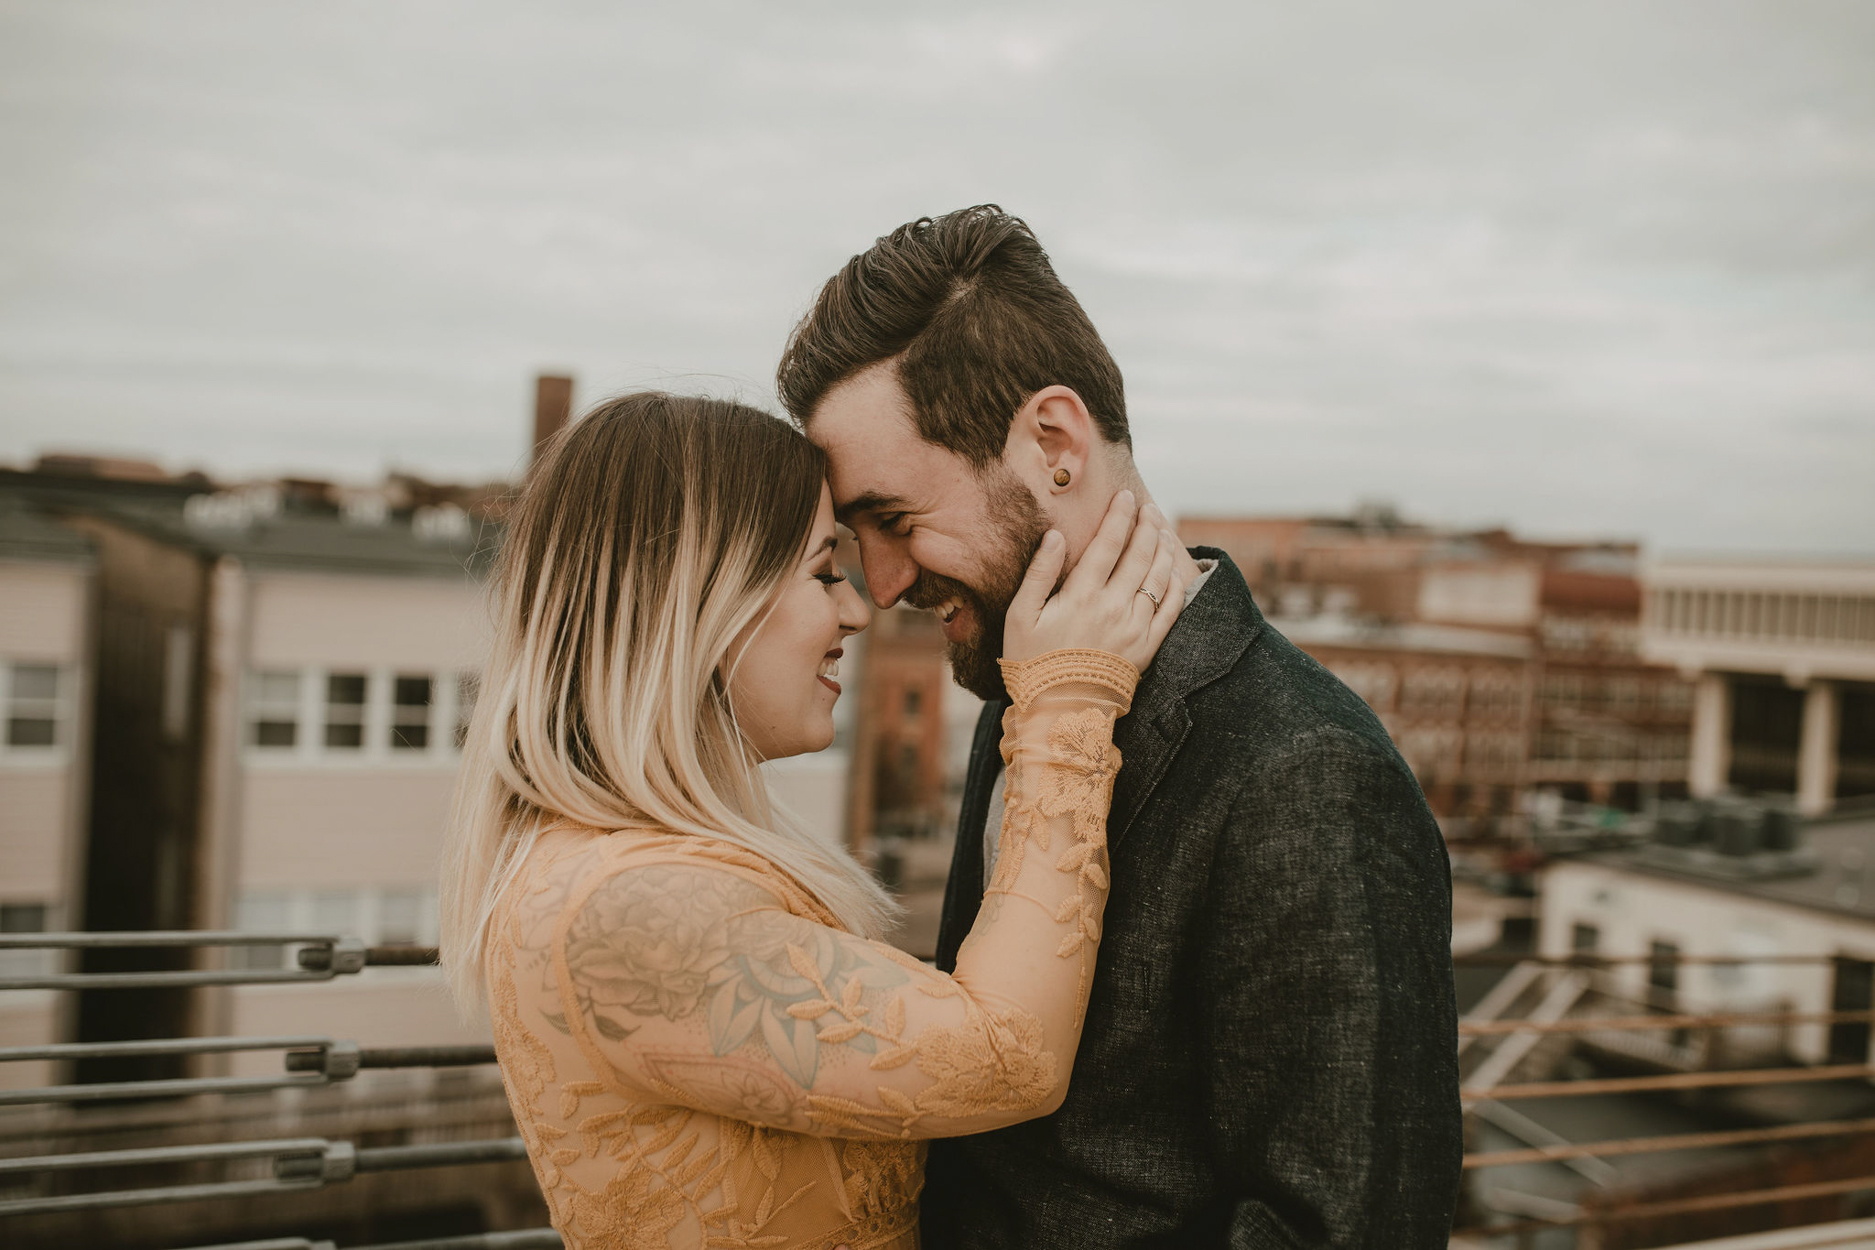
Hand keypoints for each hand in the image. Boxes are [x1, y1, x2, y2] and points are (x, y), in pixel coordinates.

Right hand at [1002, 489, 1184, 672]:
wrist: (1059, 712)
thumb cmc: (1032, 662)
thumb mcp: (1019, 616)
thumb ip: (1038, 573)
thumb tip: (1054, 535)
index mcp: (1081, 596)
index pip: (1108, 543)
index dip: (1120, 515)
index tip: (1127, 496)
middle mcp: (1113, 607)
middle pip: (1140, 554)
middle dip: (1147, 524)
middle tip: (1148, 507)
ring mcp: (1135, 628)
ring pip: (1159, 577)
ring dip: (1163, 549)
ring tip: (1161, 531)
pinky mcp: (1148, 647)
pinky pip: (1172, 610)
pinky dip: (1175, 585)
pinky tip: (1172, 571)